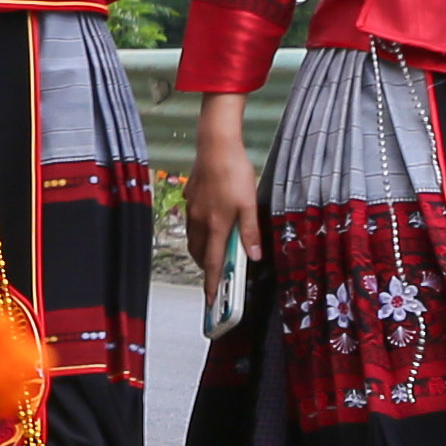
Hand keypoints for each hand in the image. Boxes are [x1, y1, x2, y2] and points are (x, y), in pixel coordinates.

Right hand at [181, 138, 257, 294]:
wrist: (215, 145)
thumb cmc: (234, 172)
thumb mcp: (249, 203)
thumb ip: (251, 231)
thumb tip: (255, 255)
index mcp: (216, 226)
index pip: (213, 264)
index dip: (213, 284)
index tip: (212, 300)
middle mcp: (200, 221)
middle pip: (200, 254)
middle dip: (208, 268)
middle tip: (219, 274)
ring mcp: (192, 209)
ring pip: (193, 239)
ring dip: (203, 251)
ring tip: (215, 252)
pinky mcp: (190, 198)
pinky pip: (191, 223)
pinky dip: (199, 232)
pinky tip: (210, 223)